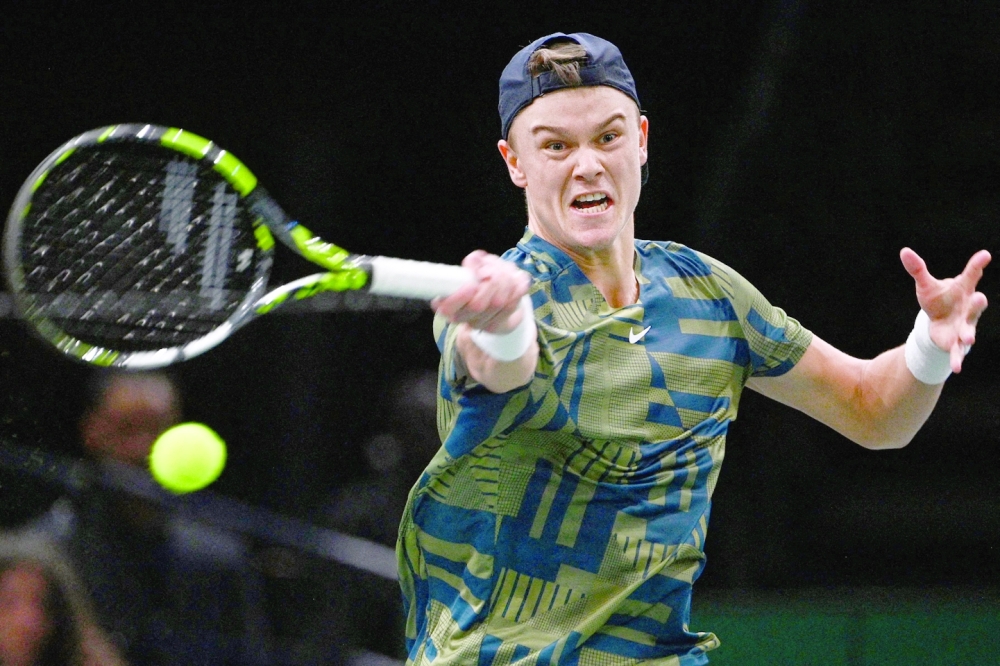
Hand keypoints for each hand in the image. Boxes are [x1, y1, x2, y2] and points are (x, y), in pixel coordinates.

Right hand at [432, 250, 530, 333]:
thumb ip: (474, 262)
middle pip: (477, 305)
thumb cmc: (481, 280)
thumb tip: (476, 260)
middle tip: (493, 271)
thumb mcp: (474, 267)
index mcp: (448, 304)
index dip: (460, 297)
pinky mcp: (500, 325)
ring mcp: (482, 323)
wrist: (498, 300)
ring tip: (506, 271)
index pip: (447, 307)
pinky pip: (512, 305)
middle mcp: (463, 317)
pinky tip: (518, 281)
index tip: (472, 285)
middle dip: (490, 282)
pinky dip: (518, 288)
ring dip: (505, 282)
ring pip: (497, 303)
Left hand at [900, 247, 990, 372]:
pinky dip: (957, 358)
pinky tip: (957, 368)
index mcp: (963, 290)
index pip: (971, 275)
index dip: (977, 265)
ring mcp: (965, 325)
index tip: (984, 255)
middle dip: (978, 304)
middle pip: (976, 305)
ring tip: (969, 339)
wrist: (939, 321)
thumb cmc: (937, 299)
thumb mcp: (926, 285)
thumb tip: (904, 251)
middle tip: (979, 298)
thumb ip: (918, 269)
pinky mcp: (956, 342)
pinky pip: (957, 351)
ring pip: (969, 329)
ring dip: (969, 334)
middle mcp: (968, 308)